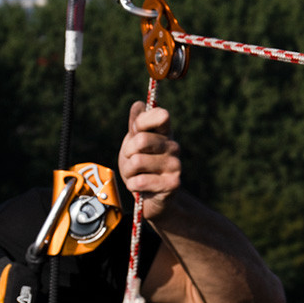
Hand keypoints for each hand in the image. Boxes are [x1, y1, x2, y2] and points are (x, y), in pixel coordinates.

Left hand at [119, 101, 181, 219]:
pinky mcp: (173, 183)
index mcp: (166, 133)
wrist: (150, 197)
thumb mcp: (134, 143)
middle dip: (127, 152)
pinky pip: (141, 180)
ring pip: (137, 161)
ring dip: (128, 171)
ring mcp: (176, 165)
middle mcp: (174, 146)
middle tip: (131, 160)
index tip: (136, 132)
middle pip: (141, 140)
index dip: (142, 122)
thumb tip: (139, 104)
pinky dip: (133, 185)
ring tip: (135, 175)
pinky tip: (139, 186)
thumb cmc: (141, 167)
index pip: (161, 115)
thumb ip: (136, 125)